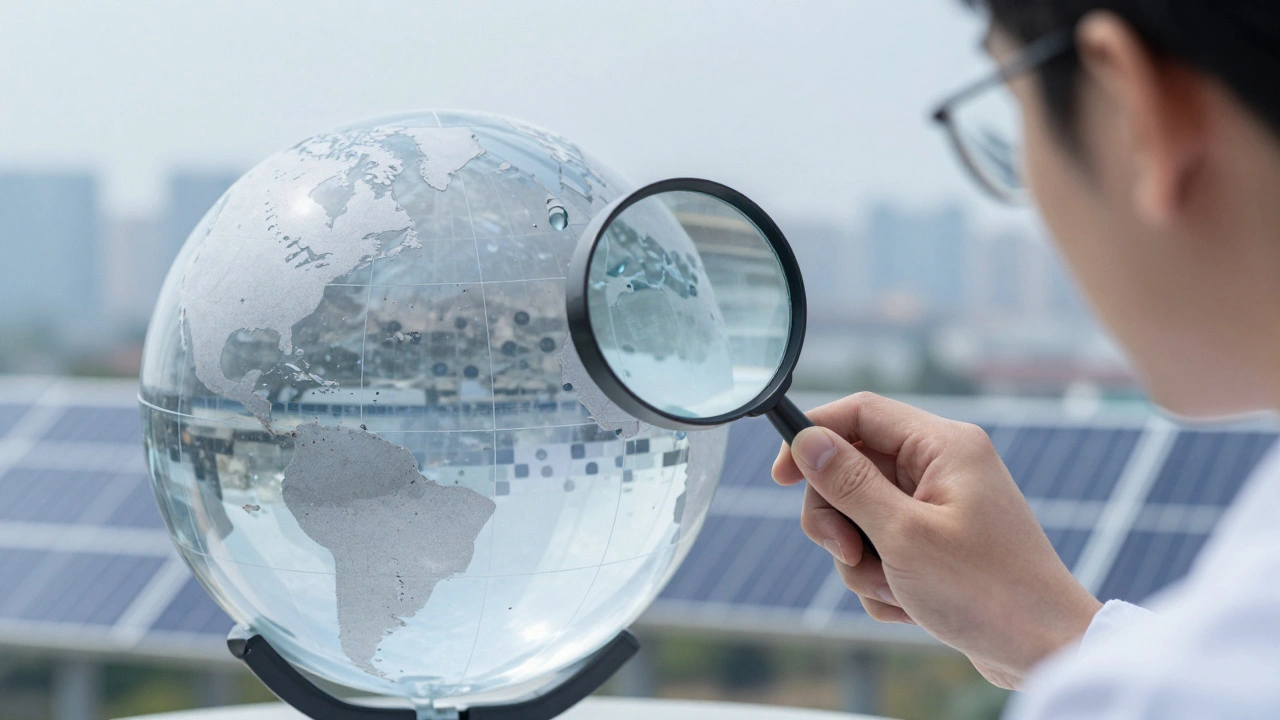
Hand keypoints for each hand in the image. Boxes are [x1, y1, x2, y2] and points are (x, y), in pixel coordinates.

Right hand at [772, 393, 1101, 688]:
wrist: (1044, 651)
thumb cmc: (987, 590)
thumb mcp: (903, 535)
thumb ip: (848, 483)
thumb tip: (806, 439)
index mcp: (942, 446)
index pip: (859, 413)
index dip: (812, 436)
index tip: (780, 476)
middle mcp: (941, 468)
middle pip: (851, 470)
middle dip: (839, 519)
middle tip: (848, 553)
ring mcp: (939, 507)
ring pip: (861, 517)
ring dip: (863, 561)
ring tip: (895, 588)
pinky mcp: (937, 544)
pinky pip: (882, 550)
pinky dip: (884, 581)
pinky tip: (912, 605)